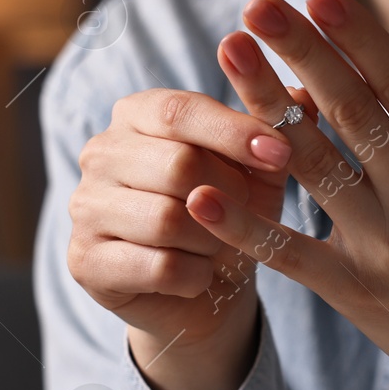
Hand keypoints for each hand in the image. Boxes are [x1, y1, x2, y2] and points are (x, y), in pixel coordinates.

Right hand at [68, 84, 309, 389]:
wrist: (203, 293)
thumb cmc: (232, 216)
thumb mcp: (260, 171)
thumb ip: (277, 129)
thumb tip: (304, 96)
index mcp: (136, 113)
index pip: (180, 110)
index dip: (234, 132)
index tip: (281, 153)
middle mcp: (100, 152)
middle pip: (177, 165)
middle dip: (230, 196)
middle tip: (250, 215)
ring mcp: (84, 206)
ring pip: (168, 220)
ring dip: (214, 241)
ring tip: (223, 246)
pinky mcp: (84, 260)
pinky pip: (158, 267)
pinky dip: (196, 276)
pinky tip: (200, 275)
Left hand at [189, 0, 388, 389]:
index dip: (360, 39)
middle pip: (352, 112)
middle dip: (303, 52)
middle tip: (259, 5)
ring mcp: (385, 247)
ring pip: (314, 166)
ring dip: (266, 108)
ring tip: (229, 58)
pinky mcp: (354, 292)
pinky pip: (291, 253)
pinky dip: (244, 227)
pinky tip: (202, 193)